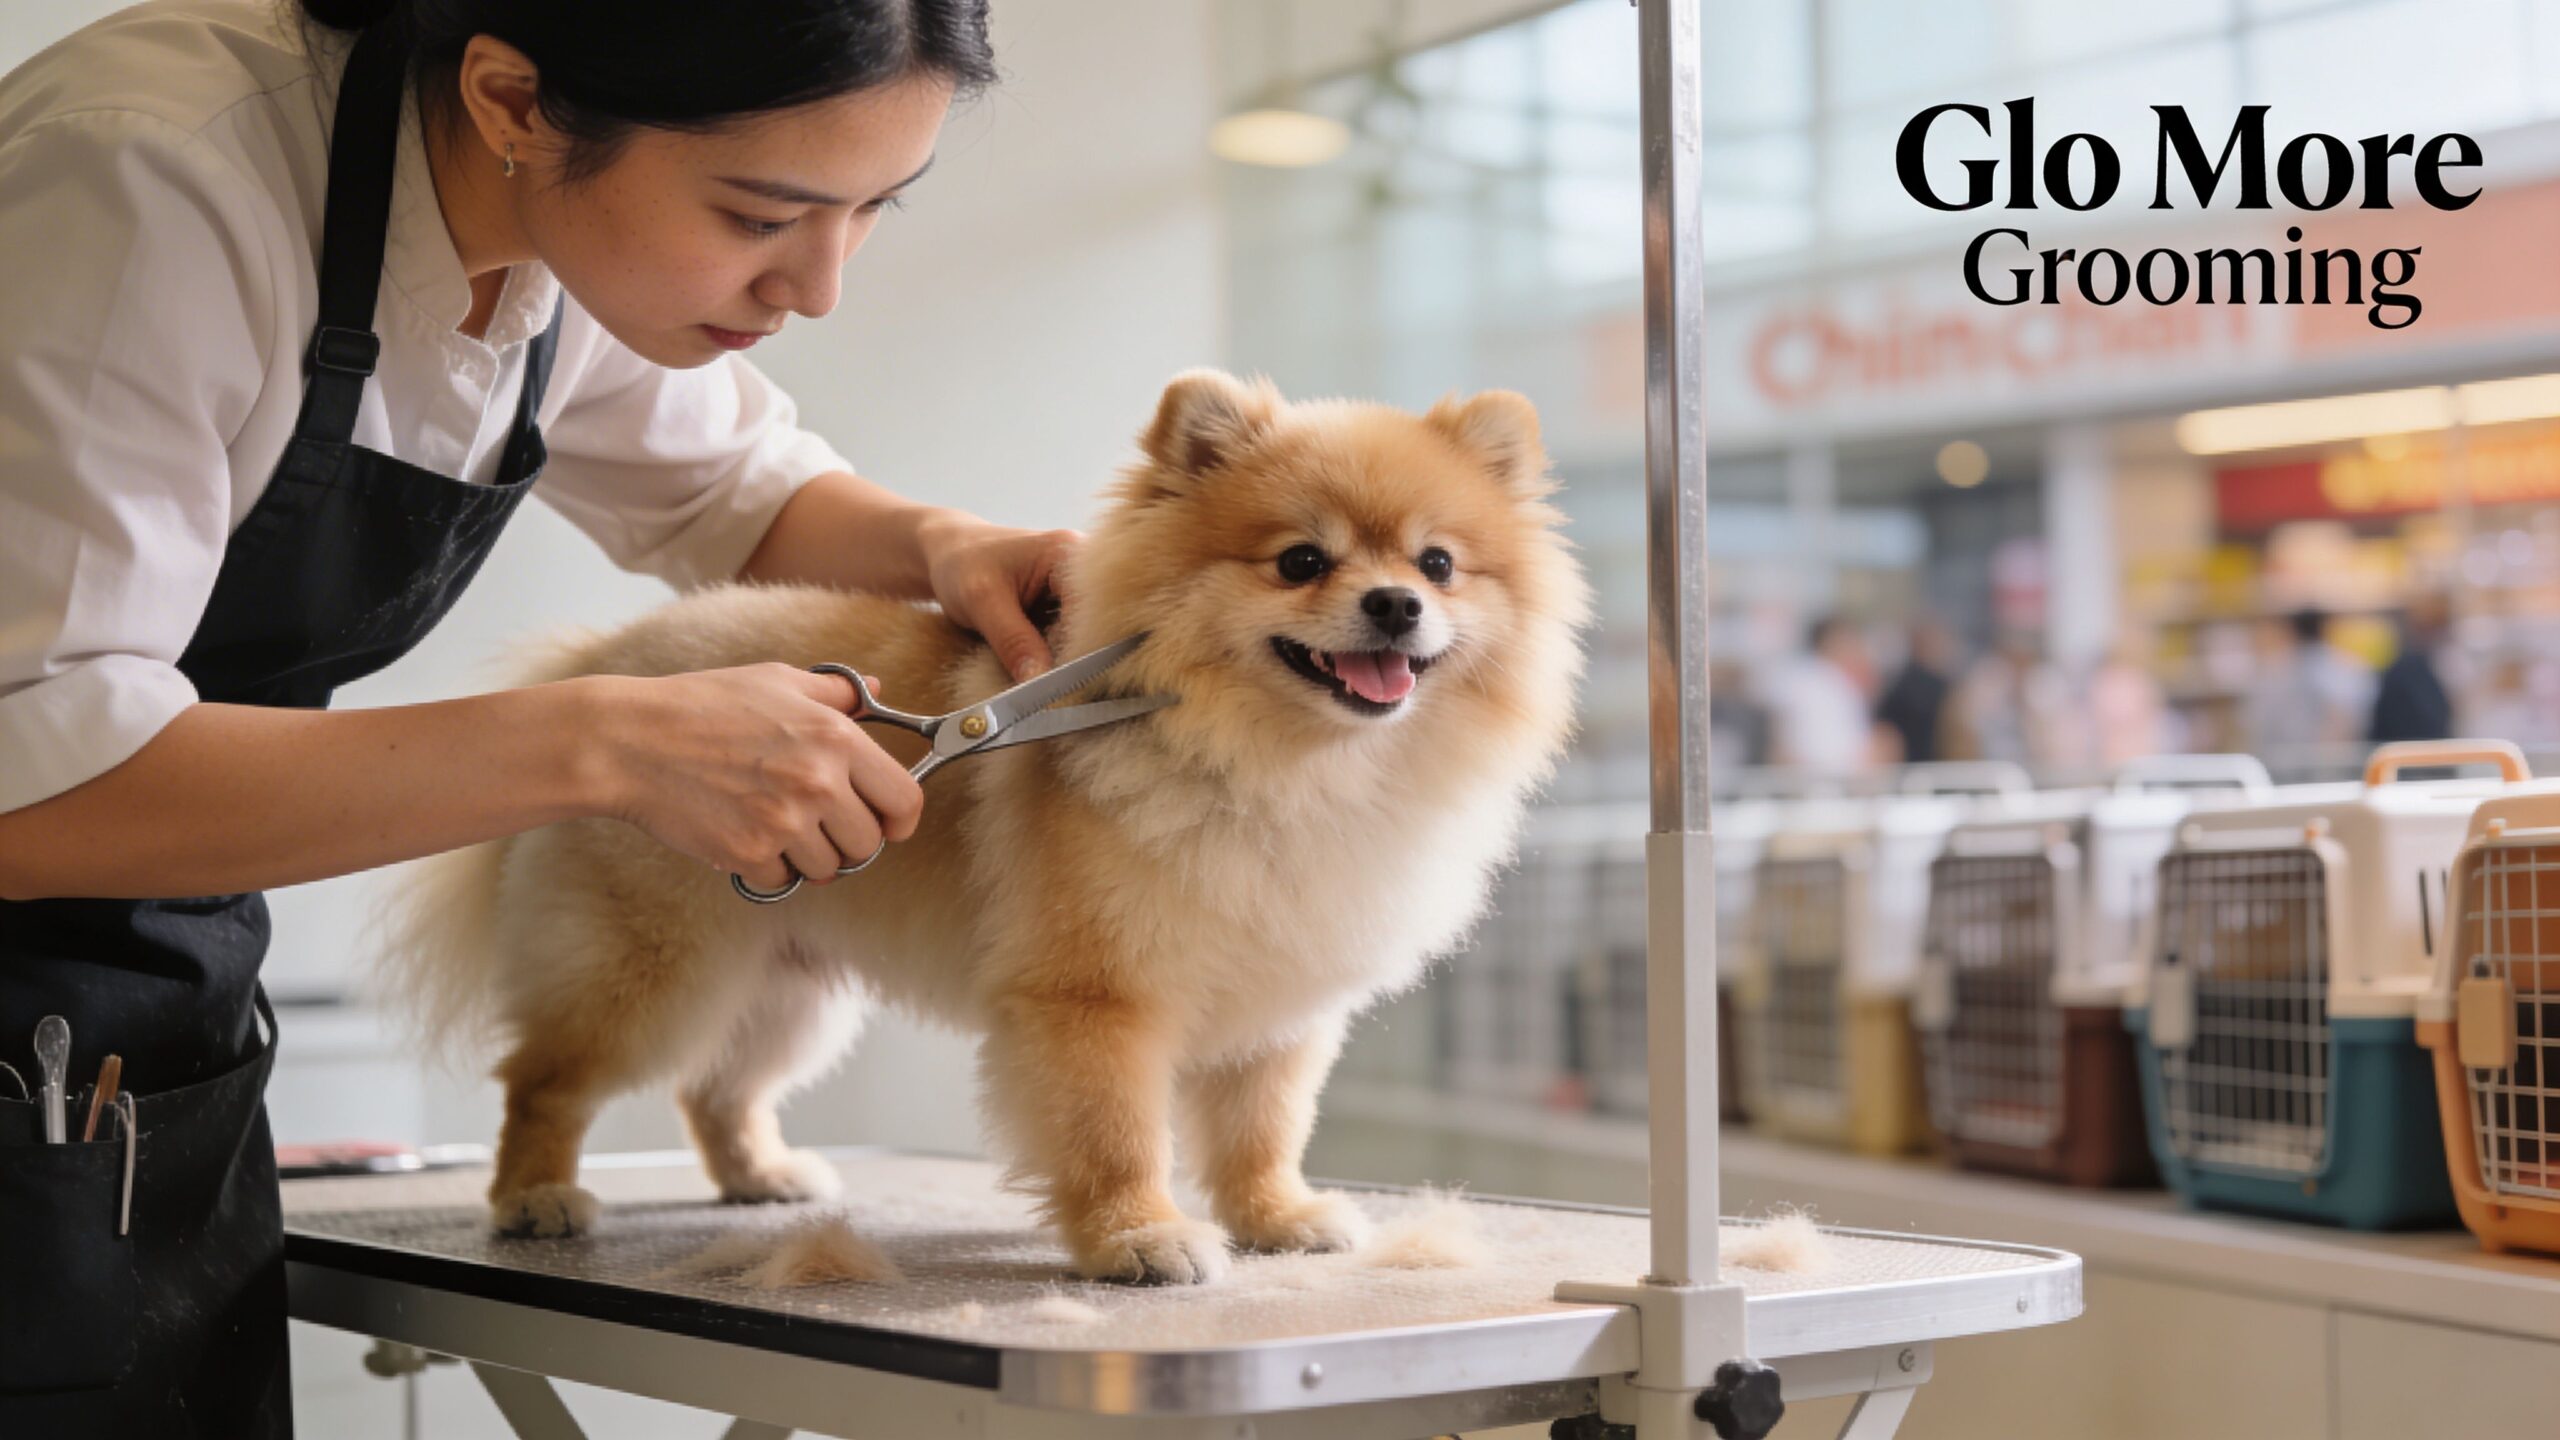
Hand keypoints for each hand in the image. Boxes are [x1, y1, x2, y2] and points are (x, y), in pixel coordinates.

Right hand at [589, 667, 924, 891]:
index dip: (900, 818)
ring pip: (827, 868)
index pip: (904, 799)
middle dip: (846, 838)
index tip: (888, 822)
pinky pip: (782, 881)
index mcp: (836, 738)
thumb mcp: (776, 680)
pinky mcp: (748, 854)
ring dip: (806, 855)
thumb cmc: (702, 705)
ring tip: (773, 823)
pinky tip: (744, 834)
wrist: (632, 741)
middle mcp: (818, 783)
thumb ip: (835, 692)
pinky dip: (768, 867)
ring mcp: (784, 822)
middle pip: (868, 843)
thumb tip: (875, 693)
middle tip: (815, 821)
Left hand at [916, 510, 1082, 681]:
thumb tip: (1039, 681)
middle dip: (1074, 659)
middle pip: (1093, 624)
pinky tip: (1037, 669)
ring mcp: (1074, 588)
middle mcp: (1081, 567)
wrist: (945, 555)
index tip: (1060, 686)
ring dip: (1063, 660)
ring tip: (1042, 684)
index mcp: (1067, 551)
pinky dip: (1053, 657)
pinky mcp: (1063, 606)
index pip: (1090, 610)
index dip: (1079, 649)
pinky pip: (1068, 639)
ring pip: (1083, 636)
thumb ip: (1013, 641)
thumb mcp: (982, 602)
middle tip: (1049, 691)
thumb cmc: (960, 564)